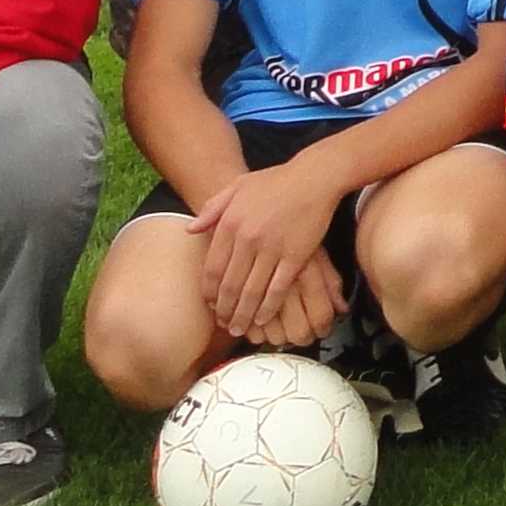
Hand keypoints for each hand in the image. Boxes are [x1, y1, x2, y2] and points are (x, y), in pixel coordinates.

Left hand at [191, 163, 341, 338]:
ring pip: (251, 292)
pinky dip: (268, 307)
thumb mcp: (238, 186)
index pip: (212, 269)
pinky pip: (278, 289)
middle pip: (230, 285)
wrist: (315, 176)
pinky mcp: (296, 256)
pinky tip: (262, 318)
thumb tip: (190, 230)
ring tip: (239, 329)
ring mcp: (272, 248)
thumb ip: (212, 208)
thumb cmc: (276, 181)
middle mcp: (247, 238)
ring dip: (243, 315)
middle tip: (224, 324)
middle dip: (225, 310)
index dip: (209, 292)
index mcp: (230, 223)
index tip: (210, 306)